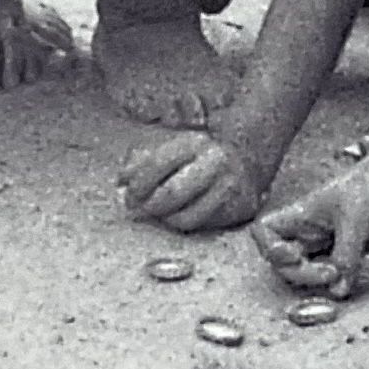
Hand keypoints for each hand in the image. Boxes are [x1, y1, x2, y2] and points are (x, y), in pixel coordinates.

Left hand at [115, 129, 270, 233]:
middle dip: (150, 206)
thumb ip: (143, 161)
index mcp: (193, 143)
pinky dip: (186, 223)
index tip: (129, 196)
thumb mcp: (174, 148)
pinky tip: (182, 214)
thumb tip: (120, 181)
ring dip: (167, 219)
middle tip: (142, 209)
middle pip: (170, 194)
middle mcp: (213, 163)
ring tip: (163, 212)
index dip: (137, 186)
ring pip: (185, 217)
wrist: (247, 160)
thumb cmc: (201, 156)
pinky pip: (202, 225)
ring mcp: (227, 187)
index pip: (156, 165)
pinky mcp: (237, 208)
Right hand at [248, 154, 368, 295]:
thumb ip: (345, 256)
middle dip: (301, 274)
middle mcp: (312, 230)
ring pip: (309, 271)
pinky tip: (349, 283)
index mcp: (303, 215)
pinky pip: (335, 275)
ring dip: (318, 282)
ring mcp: (331, 242)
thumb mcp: (357, 219)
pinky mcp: (351, 252)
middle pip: (286, 263)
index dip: (270, 249)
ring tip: (341, 277)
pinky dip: (338, 284)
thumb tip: (337, 290)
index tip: (293, 255)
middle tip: (331, 273)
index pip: (266, 232)